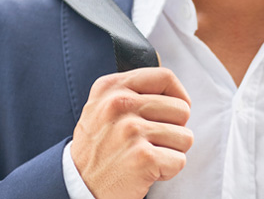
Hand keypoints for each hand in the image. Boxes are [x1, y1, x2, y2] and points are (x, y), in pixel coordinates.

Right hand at [71, 68, 193, 198]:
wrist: (78, 187)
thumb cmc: (98, 149)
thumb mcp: (102, 108)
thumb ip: (132, 92)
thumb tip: (174, 91)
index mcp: (110, 88)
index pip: (164, 77)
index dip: (178, 96)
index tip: (172, 113)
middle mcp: (119, 104)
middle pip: (181, 109)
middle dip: (175, 129)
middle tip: (151, 142)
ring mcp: (131, 130)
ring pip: (185, 136)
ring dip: (171, 152)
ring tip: (146, 156)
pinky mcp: (142, 157)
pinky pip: (179, 160)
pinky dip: (168, 171)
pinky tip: (146, 171)